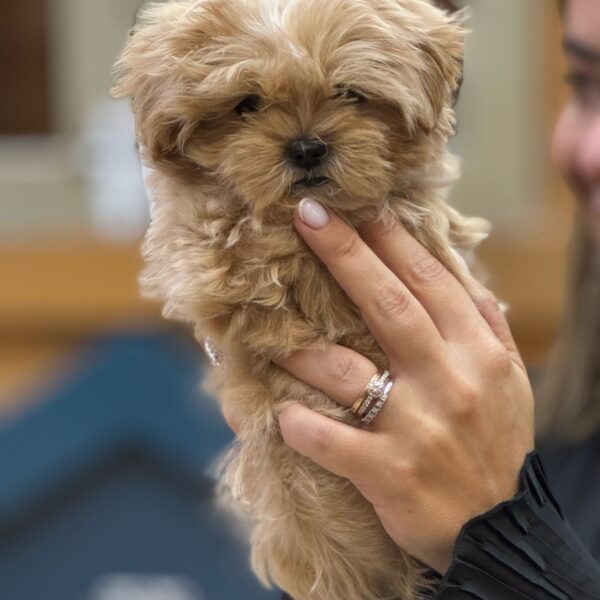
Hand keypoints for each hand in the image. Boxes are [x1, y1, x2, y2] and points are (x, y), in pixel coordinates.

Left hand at [222, 197, 533, 574]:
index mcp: (478, 352)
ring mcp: (416, 427)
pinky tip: (279, 411)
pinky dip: (299, 424)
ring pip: (346, 371)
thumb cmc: (498, 446)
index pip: (430, 281)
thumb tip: (463, 275)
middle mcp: (448, 380)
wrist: (501, 529)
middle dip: (344, 255)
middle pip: (388, 305)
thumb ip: (488, 326)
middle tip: (306, 216)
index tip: (356, 206)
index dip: (391, 239)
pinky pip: (330, 440)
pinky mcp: (387, 472)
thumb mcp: (511, 381)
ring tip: (270, 325)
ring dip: (302, 346)